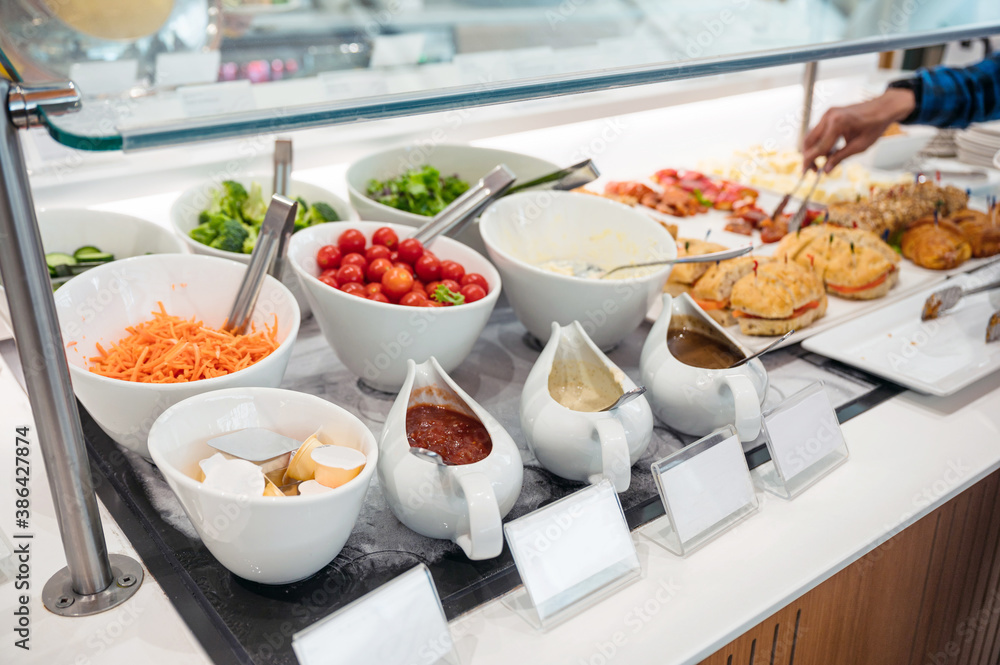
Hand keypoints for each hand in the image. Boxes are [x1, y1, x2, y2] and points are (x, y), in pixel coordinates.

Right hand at [801, 87, 915, 172]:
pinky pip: (818, 131)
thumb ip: (840, 158)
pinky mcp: (829, 114)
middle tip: (814, 169)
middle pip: (809, 141)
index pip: (818, 147)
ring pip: (811, 136)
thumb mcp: (859, 146)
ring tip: (825, 160)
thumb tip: (826, 170)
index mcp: (837, 124)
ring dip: (814, 150)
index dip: (810, 161)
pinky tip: (829, 150)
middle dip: (808, 156)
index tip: (805, 172)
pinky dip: (819, 142)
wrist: (882, 108)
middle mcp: (829, 116)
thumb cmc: (874, 126)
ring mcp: (828, 114)